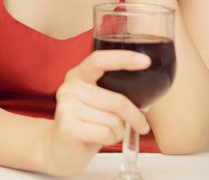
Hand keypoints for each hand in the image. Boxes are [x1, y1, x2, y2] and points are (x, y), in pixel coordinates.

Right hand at [43, 50, 151, 175]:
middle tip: (142, 126)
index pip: (99, 60)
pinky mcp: (67, 127)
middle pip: (116, 100)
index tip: (146, 61)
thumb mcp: (99, 104)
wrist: (60, 150)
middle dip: (135, 116)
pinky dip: (109, 140)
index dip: (122, 58)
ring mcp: (66, 106)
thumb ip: (115, 94)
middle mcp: (69, 87)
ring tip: (106, 132)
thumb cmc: (87, 125)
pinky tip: (97, 139)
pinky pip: (105, 133)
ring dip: (118, 131)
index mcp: (78, 75)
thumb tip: (148, 96)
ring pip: (113, 120)